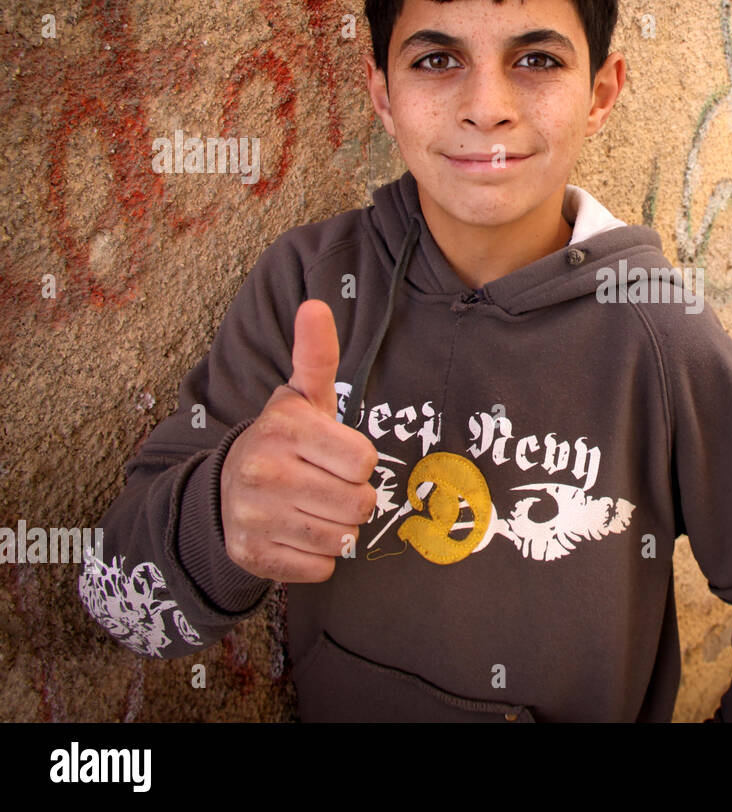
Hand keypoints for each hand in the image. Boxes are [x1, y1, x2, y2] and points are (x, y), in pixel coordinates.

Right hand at [219, 299, 378, 580]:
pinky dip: (318, 557)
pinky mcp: (253, 557)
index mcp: (283, 430)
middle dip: (352, 498)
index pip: (363, 460)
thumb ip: (314, 356)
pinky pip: (321, 568)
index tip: (335, 456)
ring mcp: (255, 518)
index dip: (357, 461)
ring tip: (312, 508)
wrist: (224, 493)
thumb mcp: (300, 398)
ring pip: (342, 538)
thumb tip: (315, 305)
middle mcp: (264, 473)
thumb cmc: (283, 442)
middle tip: (326, 486)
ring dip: (337, 528)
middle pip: (358, 504)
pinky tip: (298, 534)